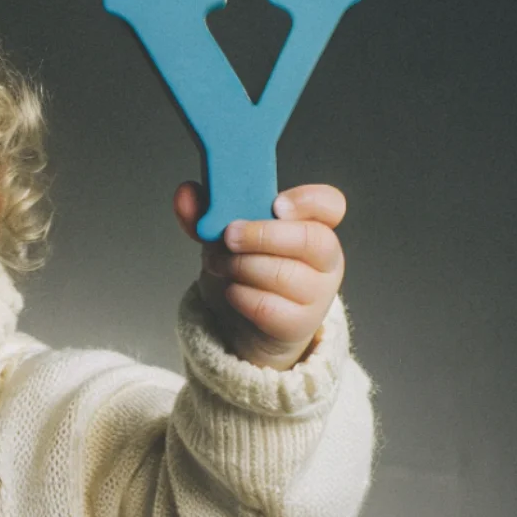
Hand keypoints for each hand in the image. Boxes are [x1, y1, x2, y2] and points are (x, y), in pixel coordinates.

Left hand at [173, 182, 346, 371]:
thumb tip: (186, 192)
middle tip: (228, 236)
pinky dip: (240, 295)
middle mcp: (325, 259)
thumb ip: (207, 214)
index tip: (276, 205)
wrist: (243, 324)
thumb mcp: (224, 238)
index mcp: (313, 225)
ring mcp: (318, 294)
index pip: (330, 204)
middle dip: (262, 235)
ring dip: (240, 266)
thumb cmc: (244, 272)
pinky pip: (268, 306)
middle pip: (311, 240)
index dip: (308, 200)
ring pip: (283, 274)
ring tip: (219, 265)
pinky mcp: (300, 324)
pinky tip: (232, 290)